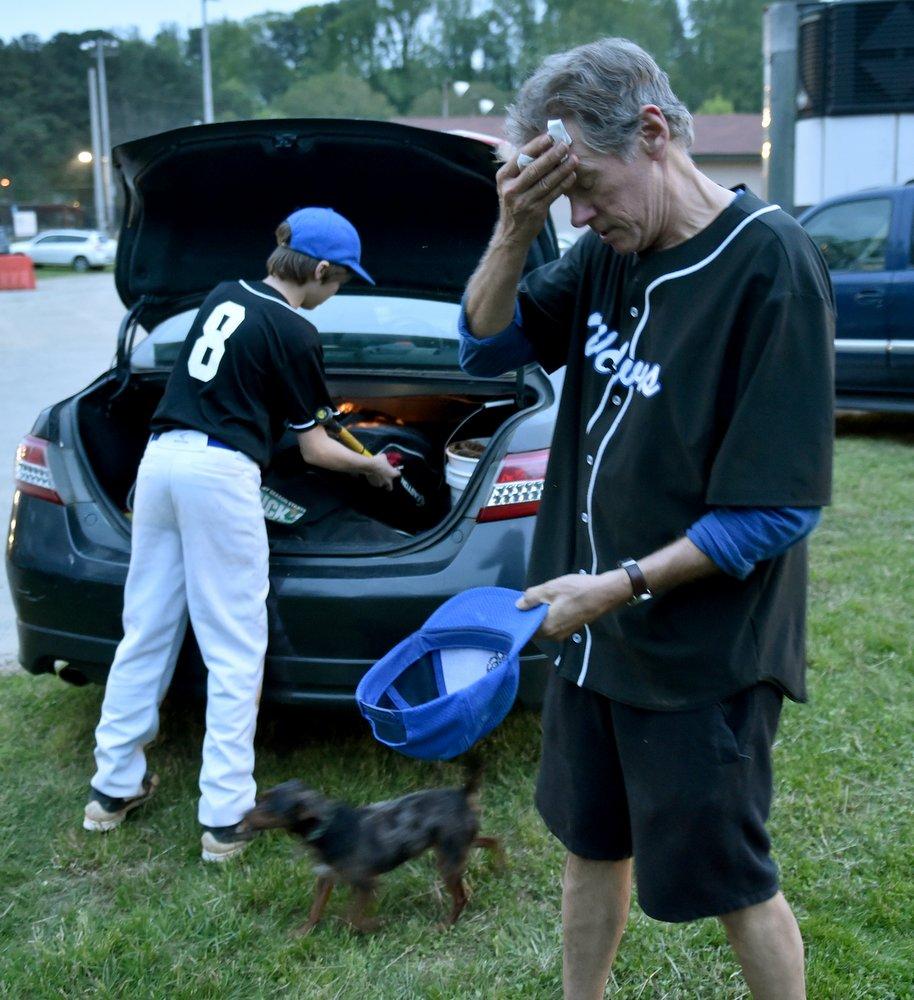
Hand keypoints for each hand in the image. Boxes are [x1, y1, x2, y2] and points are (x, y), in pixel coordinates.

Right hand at [364, 453, 400, 490]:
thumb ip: (386, 459)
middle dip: (389, 486)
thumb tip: (384, 458)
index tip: (394, 471)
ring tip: (377, 477)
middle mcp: (388, 481)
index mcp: (393, 474)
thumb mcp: (384, 456)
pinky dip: (374, 481)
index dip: (396, 472)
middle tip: (387, 483)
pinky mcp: (374, 484)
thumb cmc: (378, 461)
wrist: (369, 465)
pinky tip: (372, 476)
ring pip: (382, 485)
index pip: (398, 474)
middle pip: (390, 487)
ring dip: (381, 482)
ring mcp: (380, 483)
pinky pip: (375, 483)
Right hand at [496, 133, 577, 244]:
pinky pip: (553, 194)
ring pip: (546, 181)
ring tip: (573, 159)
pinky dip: (564, 184)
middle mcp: (511, 189)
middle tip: (565, 145)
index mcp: (503, 177)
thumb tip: (545, 146)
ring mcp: (523, 201)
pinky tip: (572, 175)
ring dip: (562, 169)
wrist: (512, 233)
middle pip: (534, 168)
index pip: (520, 156)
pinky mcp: (535, 211)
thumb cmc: (515, 203)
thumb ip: (523, 168)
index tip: (550, 136)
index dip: (536, 145)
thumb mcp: (511, 184)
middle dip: (551, 155)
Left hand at [516, 571, 631, 641]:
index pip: (525, 627)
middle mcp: (554, 635)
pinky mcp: (571, 628)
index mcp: (547, 628)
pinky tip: (549, 603)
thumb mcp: (551, 589)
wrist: (605, 593)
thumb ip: (532, 598)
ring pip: (545, 625)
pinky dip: (549, 615)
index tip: (512, 607)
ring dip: (539, 615)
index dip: (519, 617)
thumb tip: (518, 606)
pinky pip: (554, 623)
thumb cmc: (577, 590)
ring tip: (534, 599)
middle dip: (528, 615)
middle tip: (523, 600)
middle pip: (535, 628)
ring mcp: (564, 633)